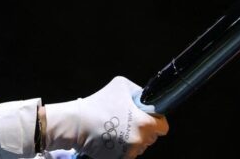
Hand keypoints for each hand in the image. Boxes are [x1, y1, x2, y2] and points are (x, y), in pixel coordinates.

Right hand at [45, 76, 167, 158]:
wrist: (76, 123)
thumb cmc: (99, 103)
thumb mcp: (122, 86)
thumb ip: (140, 93)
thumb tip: (147, 99)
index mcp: (144, 123)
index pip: (162, 127)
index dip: (156, 121)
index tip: (147, 118)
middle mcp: (139, 140)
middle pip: (151, 138)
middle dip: (143, 130)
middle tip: (128, 121)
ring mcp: (129, 152)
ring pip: (139, 147)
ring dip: (133, 140)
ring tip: (118, 130)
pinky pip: (128, 154)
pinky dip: (123, 148)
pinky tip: (113, 139)